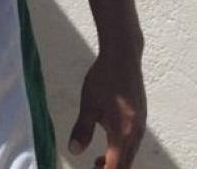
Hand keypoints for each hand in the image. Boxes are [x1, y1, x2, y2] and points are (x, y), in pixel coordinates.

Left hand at [68, 51, 145, 168]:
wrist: (123, 58)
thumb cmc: (103, 80)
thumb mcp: (88, 105)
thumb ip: (82, 130)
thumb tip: (74, 151)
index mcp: (123, 134)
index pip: (115, 166)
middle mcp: (136, 134)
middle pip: (125, 163)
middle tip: (93, 167)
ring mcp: (141, 126)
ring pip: (130, 153)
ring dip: (116, 160)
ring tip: (98, 160)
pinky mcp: (141, 118)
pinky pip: (133, 142)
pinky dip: (122, 149)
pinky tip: (110, 142)